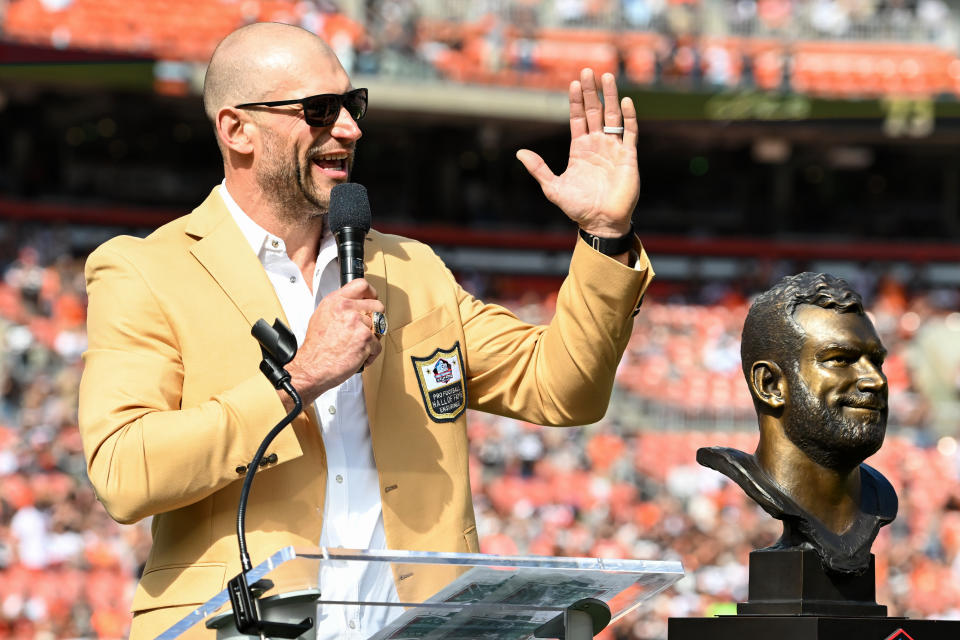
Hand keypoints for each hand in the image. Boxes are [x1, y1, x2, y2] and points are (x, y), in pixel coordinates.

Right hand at [285, 278, 382, 405]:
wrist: (312, 366)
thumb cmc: (316, 346)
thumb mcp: (321, 316)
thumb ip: (339, 306)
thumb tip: (354, 304)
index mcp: (336, 301)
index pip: (361, 285)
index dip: (371, 293)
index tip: (372, 299)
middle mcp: (347, 309)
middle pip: (377, 306)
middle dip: (375, 320)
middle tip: (367, 329)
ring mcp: (357, 323)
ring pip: (379, 328)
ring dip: (372, 339)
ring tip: (358, 345)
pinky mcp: (365, 339)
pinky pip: (378, 345)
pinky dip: (371, 354)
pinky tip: (359, 356)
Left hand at [516, 69, 639, 237]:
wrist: (600, 222)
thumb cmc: (577, 208)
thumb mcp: (553, 187)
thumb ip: (538, 169)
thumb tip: (519, 153)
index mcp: (580, 149)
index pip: (578, 118)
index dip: (576, 101)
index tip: (573, 82)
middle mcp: (597, 145)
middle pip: (595, 111)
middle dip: (591, 91)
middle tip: (587, 70)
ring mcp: (614, 149)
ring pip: (613, 116)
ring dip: (610, 96)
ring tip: (607, 76)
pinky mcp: (628, 157)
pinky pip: (630, 132)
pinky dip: (629, 117)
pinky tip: (626, 101)